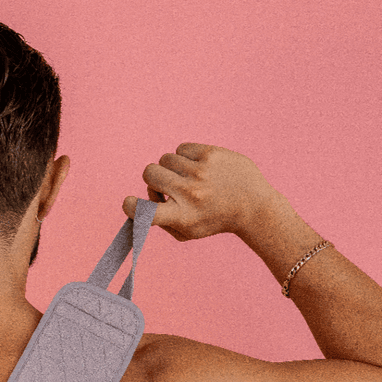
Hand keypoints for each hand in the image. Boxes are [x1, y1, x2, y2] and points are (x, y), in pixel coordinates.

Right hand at [123, 143, 284, 241]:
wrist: (253, 205)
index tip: (128, 203)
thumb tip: (138, 204)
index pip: (146, 212)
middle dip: (154, 180)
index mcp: (182, 216)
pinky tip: (199, 167)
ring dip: (171, 168)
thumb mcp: (186, 232)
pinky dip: (184, 157)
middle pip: (149, 174)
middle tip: (169, 187)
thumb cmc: (214, 220)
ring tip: (188, 177)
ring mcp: (200, 171)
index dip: (131, 207)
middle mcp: (189, 193)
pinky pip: (181, 149)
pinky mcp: (211, 154)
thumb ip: (160, 221)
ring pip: (164, 159)